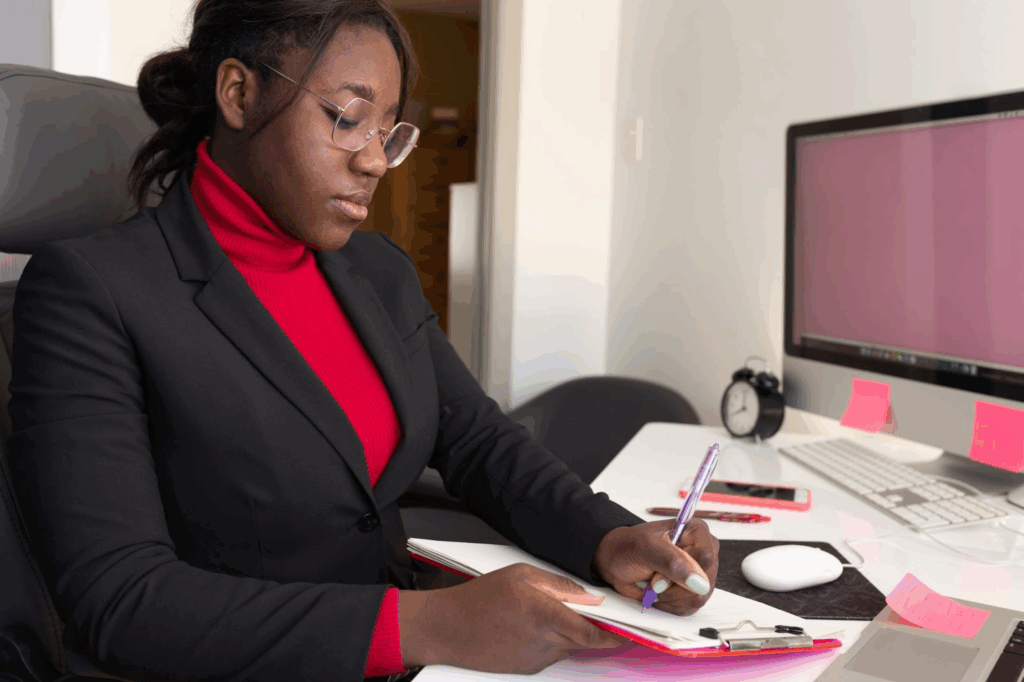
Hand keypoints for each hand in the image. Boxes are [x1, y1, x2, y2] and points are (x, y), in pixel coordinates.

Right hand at [398, 563, 627, 672]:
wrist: (448, 628)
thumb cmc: (479, 598)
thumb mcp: (520, 575)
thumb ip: (559, 585)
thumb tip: (589, 595)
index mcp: (543, 613)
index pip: (591, 631)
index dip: (614, 633)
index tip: (629, 629)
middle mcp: (543, 640)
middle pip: (584, 640)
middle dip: (596, 629)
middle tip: (600, 615)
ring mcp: (535, 659)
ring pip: (568, 647)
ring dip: (572, 634)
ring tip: (551, 613)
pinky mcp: (527, 668)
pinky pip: (552, 654)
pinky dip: (553, 642)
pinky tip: (534, 627)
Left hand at [590, 519, 719, 615]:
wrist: (618, 562)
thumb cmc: (629, 548)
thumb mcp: (645, 549)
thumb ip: (672, 563)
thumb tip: (700, 583)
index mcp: (696, 531)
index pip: (706, 556)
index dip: (684, 572)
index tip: (658, 578)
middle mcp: (703, 551)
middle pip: (704, 582)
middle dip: (673, 587)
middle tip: (652, 580)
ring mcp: (700, 573)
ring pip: (697, 598)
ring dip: (669, 596)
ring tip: (652, 584)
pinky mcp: (694, 591)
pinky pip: (689, 607)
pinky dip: (669, 604)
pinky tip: (657, 593)